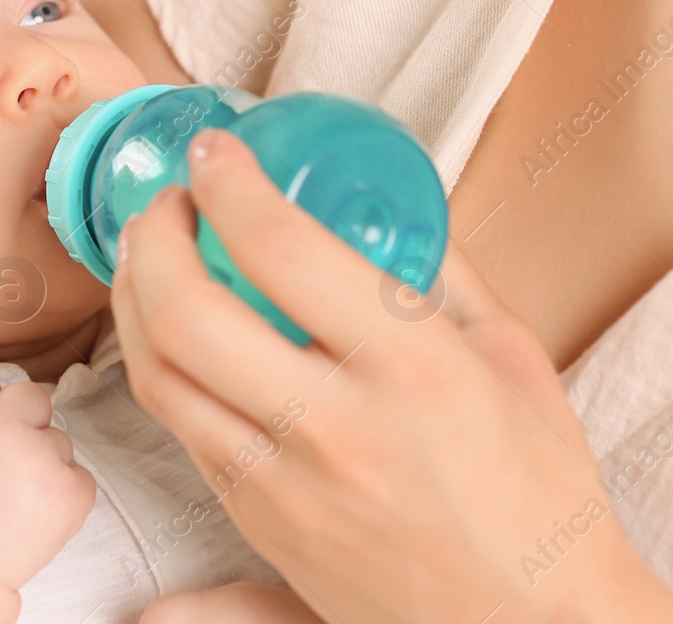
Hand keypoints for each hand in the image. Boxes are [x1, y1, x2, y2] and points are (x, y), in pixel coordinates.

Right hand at [0, 363, 96, 592]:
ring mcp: (39, 456)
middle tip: (5, 461)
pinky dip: (63, 493)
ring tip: (13, 500)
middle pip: (31, 395)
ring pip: (57, 439)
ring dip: (42, 463)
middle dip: (24, 421)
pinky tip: (34, 515)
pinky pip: (79, 475)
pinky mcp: (70, 489)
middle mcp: (0, 425)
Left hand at [111, 128, 672, 623]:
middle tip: (167, 199)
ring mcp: (283, 484)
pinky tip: (172, 329)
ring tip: (150, 254)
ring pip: (157, 374)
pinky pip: (179, 429)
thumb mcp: (514, 358)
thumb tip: (385, 205)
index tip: (216, 150)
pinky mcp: (255, 523)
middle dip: (152, 233)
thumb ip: (442, 272)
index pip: (281, 248)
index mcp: (412, 368)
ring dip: (133, 296)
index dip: (229, 181)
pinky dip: (157, 362)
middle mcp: (334, 426)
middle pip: (186, 311)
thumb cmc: (539, 497)